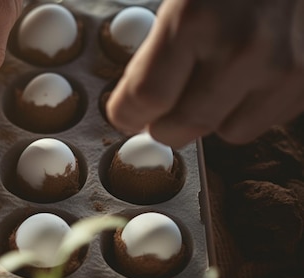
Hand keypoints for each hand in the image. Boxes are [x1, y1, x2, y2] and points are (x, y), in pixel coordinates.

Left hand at [106, 0, 303, 146]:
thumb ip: (158, 45)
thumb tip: (134, 97)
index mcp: (194, 19)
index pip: (146, 97)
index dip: (127, 112)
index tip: (124, 114)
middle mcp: (239, 49)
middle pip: (181, 125)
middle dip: (161, 125)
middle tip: (156, 115)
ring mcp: (280, 68)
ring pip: (226, 131)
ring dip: (211, 117)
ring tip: (211, 85)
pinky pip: (264, 121)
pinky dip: (248, 108)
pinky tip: (245, 79)